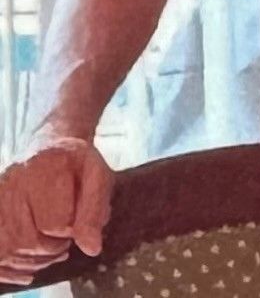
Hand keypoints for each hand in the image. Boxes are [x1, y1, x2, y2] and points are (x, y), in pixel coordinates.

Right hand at [0, 136, 112, 284]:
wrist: (50, 148)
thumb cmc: (77, 165)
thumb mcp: (99, 178)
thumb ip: (95, 212)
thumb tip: (91, 249)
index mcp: (48, 168)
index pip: (54, 223)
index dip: (70, 231)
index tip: (77, 221)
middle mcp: (14, 180)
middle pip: (26, 240)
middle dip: (51, 248)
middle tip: (64, 239)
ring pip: (6, 248)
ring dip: (32, 259)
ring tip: (50, 248)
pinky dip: (11, 263)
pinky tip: (30, 262)